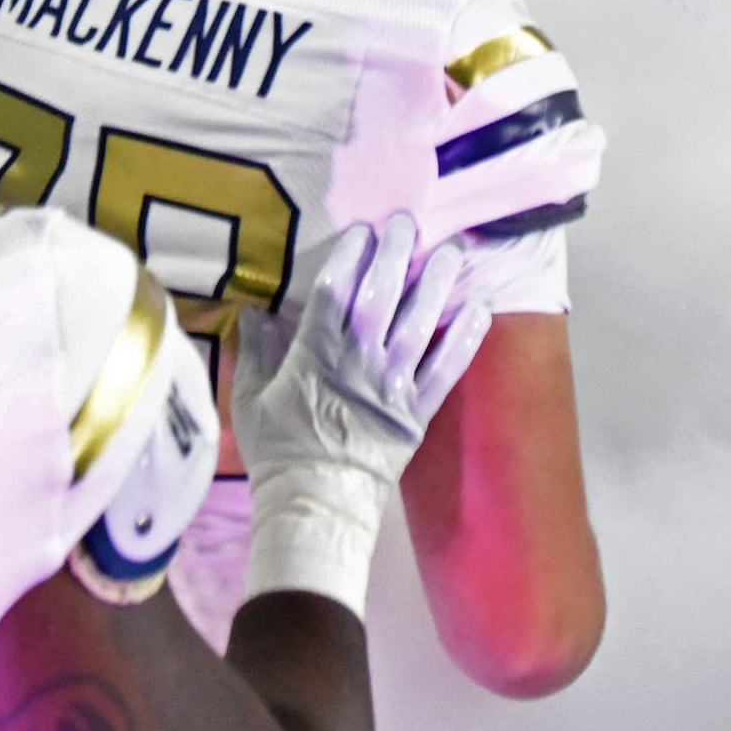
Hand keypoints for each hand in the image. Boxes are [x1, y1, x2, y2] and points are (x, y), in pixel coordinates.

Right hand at [232, 214, 488, 611]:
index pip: (336, 289)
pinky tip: (481, 308)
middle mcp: (359, 361)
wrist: (316, 507)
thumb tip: (253, 311)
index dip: (351, 255)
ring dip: (437, 283)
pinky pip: (447, 369)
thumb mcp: (250, 399)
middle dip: (397, 253)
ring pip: (421, 323)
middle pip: (382, 295)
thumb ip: (254, 351)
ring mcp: (393, 386)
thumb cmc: (278, 454)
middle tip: (409, 223)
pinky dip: (466, 338)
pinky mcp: (418, 412)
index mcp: (315, 353)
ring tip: (453, 251)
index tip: (363, 230)